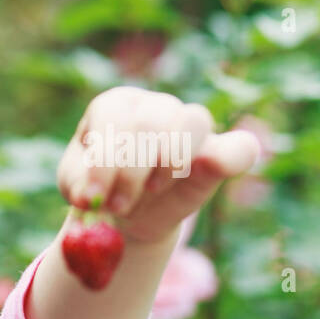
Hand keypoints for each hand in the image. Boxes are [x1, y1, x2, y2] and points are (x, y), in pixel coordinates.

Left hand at [57, 86, 259, 243]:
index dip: (104, 159)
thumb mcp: (79, 189)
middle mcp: (153, 105)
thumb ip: (80, 189)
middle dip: (131, 171)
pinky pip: (240, 147)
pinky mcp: (219, 150)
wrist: (128, 213)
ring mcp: (189, 122)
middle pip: (150, 121)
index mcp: (114, 106)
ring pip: (193, 122)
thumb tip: (90, 198)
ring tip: (149, 192)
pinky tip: (211, 171)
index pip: (113, 117)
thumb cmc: (101, 190)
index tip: (92, 198)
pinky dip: (231, 157)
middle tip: (117, 206)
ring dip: (169, 164)